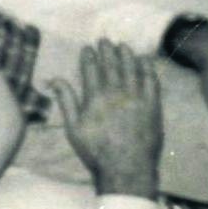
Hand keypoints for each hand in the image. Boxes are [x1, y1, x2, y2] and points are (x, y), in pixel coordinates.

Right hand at [49, 40, 162, 197]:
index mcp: (95, 97)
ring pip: (131, 68)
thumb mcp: (74, 128)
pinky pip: (151, 80)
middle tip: (105, 40)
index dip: (89, 56)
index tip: (88, 47)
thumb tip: (55, 80)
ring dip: (126, 54)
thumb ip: (66, 101)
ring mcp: (136, 98)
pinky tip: (144, 60)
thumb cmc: (96, 151)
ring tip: (123, 46)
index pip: (91, 68)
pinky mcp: (152, 105)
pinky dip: (147, 68)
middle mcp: (116, 93)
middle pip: (111, 64)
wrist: (126, 169)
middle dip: (107, 50)